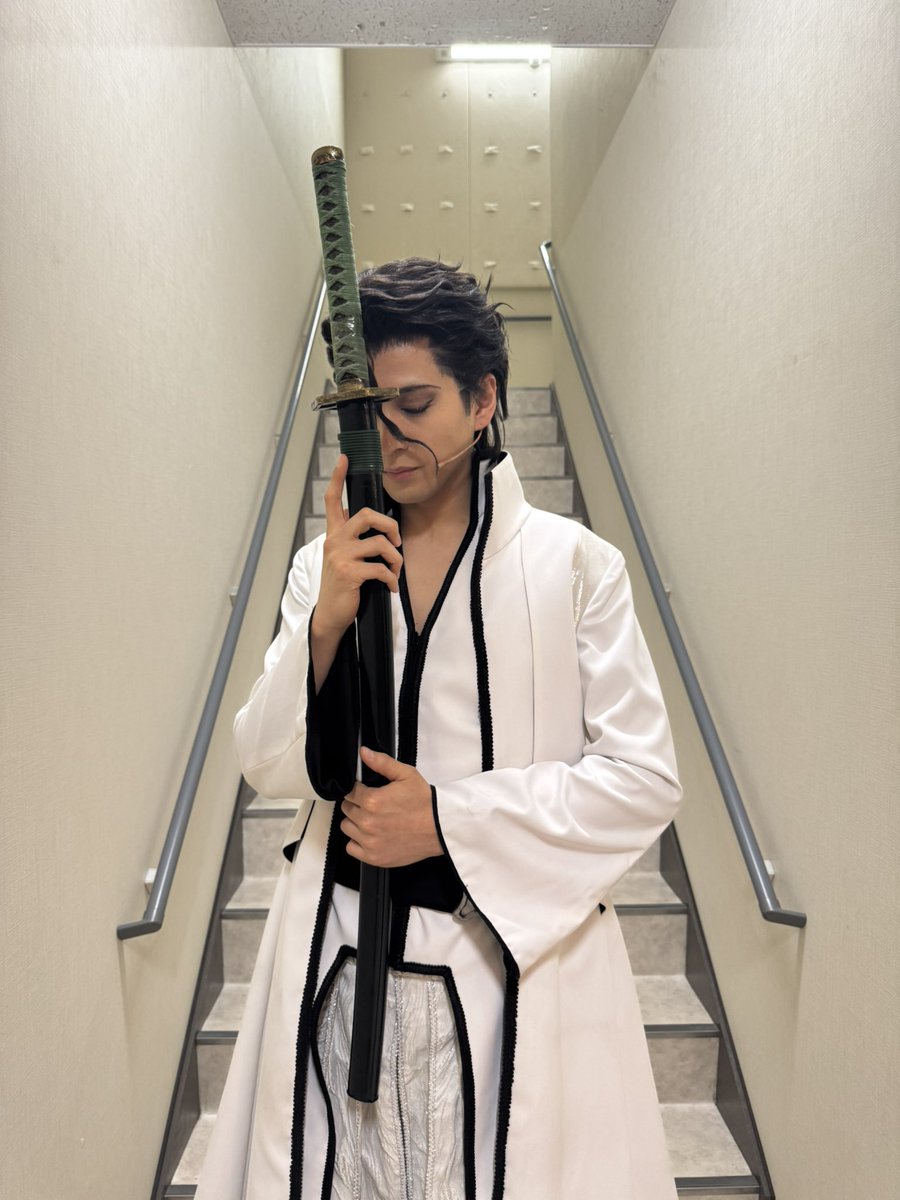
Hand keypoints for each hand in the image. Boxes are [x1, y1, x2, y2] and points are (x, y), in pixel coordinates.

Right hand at [310, 455, 401, 688]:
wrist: (331, 615)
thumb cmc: (343, 586)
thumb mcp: (344, 559)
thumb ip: (356, 542)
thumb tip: (385, 533)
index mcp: (333, 535)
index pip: (332, 500)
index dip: (338, 477)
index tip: (344, 457)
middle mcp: (334, 541)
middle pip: (367, 515)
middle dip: (390, 526)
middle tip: (396, 541)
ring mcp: (340, 557)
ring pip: (380, 544)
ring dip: (395, 560)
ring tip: (395, 572)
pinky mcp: (349, 573)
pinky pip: (381, 569)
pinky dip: (391, 580)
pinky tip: (390, 588)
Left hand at [340, 746, 442, 867]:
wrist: (440, 827)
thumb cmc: (425, 802)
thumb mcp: (406, 775)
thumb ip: (382, 763)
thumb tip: (364, 753)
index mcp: (373, 801)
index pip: (350, 792)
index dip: (358, 790)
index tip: (367, 792)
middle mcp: (368, 822)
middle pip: (347, 809)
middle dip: (357, 804)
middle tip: (374, 805)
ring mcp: (370, 842)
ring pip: (346, 827)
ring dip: (355, 822)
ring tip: (372, 819)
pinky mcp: (374, 857)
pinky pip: (351, 848)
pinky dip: (358, 841)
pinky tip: (371, 835)